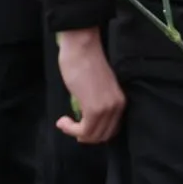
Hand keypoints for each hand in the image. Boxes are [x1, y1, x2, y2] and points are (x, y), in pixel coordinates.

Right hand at [57, 27, 125, 143]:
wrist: (82, 47)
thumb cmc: (84, 61)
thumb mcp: (96, 87)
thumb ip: (96, 102)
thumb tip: (85, 116)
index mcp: (120, 101)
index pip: (111, 129)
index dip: (94, 133)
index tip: (79, 128)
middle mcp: (117, 107)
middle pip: (103, 136)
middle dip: (84, 136)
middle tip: (69, 127)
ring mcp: (107, 109)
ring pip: (93, 136)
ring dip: (75, 133)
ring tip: (64, 123)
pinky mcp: (94, 109)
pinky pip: (84, 131)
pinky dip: (71, 130)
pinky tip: (63, 121)